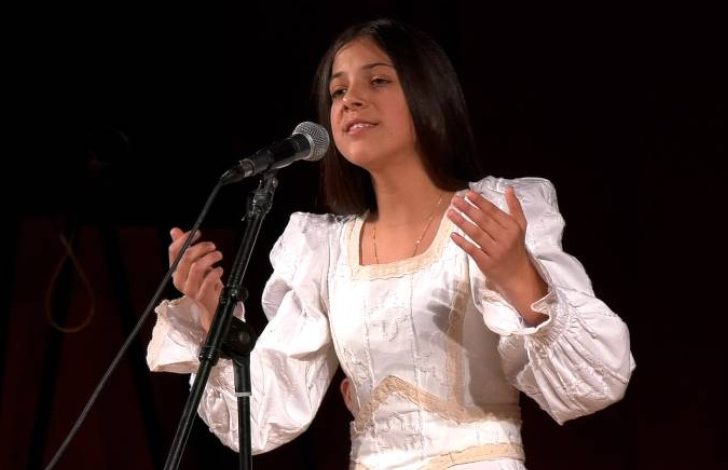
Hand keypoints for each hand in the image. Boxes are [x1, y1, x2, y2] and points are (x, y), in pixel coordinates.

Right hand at [169, 227, 223, 330]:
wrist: (211, 304)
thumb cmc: (203, 281)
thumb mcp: (193, 264)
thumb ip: (184, 248)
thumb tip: (174, 231)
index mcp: (175, 270)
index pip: (174, 251)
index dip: (185, 238)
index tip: (197, 232)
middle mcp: (179, 280)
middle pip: (186, 257)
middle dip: (202, 247)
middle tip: (212, 246)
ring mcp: (189, 289)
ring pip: (198, 266)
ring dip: (211, 258)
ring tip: (218, 255)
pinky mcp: (201, 295)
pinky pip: (209, 279)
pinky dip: (217, 271)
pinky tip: (220, 270)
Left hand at [447, 187, 546, 322]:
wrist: (518, 275)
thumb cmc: (516, 247)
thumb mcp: (520, 227)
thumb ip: (515, 207)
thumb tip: (509, 189)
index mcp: (512, 227)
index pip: (493, 212)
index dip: (480, 202)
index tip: (468, 194)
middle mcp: (504, 238)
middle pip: (483, 221)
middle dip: (468, 209)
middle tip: (455, 200)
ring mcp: (495, 251)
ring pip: (476, 234)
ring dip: (462, 222)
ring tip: (450, 213)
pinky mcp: (486, 263)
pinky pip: (472, 250)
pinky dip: (462, 242)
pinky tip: (453, 235)